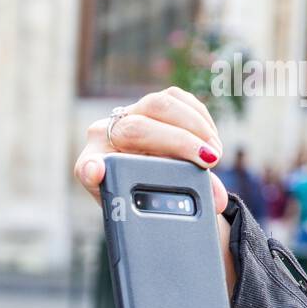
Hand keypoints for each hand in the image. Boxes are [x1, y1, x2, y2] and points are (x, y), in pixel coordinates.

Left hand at [73, 86, 236, 296]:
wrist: (145, 180)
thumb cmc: (148, 200)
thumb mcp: (155, 210)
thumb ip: (180, 205)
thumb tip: (219, 201)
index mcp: (94, 169)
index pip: (87, 168)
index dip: (92, 170)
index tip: (96, 172)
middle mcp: (104, 137)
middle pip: (137, 128)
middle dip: (179, 143)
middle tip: (208, 161)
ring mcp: (126, 114)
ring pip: (158, 104)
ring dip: (194, 126)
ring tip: (214, 153)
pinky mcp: (148, 103)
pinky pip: (175, 98)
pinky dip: (198, 117)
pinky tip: (210, 138)